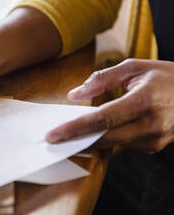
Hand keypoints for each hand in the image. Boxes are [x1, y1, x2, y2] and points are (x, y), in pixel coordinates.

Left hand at [46, 59, 173, 152]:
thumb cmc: (166, 77)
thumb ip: (102, 79)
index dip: (74, 128)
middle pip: (104, 138)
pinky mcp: (154, 147)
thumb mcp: (134, 68)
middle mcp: (151, 124)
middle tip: (52, 139)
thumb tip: (74, 95)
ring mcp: (154, 139)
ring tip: (67, 135)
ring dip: (88, 141)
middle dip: (75, 140)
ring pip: (112, 145)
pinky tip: (94, 134)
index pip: (102, 119)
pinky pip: (123, 146)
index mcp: (144, 100)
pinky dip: (107, 140)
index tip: (53, 135)